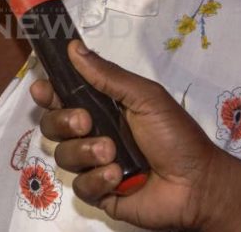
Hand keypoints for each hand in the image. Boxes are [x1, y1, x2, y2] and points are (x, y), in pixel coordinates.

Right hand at [30, 40, 224, 230]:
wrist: (197, 184)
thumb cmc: (175, 136)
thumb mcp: (145, 97)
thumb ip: (108, 75)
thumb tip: (73, 47)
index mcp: (101, 108)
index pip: (61, 97)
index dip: (47, 93)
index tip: (43, 90)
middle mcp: (91, 134)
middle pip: (52, 125)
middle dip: (64, 122)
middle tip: (87, 122)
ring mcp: (93, 165)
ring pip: (63, 156)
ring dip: (86, 152)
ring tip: (113, 154)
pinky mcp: (98, 193)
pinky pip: (79, 186)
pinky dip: (98, 180)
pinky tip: (120, 177)